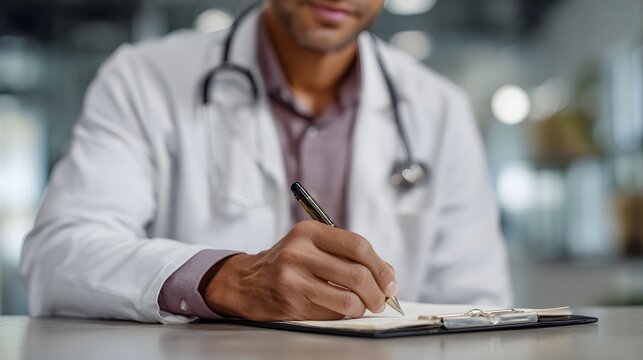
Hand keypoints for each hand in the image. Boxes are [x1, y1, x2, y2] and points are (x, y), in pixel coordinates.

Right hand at [203, 220, 397, 320]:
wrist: (245, 282)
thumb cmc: (287, 263)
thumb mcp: (312, 246)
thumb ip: (348, 255)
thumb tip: (388, 275)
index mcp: (309, 231)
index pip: (358, 246)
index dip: (381, 266)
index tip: (390, 280)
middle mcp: (300, 252)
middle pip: (357, 274)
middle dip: (378, 291)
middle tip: (382, 299)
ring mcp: (293, 278)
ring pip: (348, 298)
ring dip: (364, 306)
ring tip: (364, 306)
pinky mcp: (291, 302)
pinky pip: (332, 312)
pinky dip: (344, 314)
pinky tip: (341, 309)